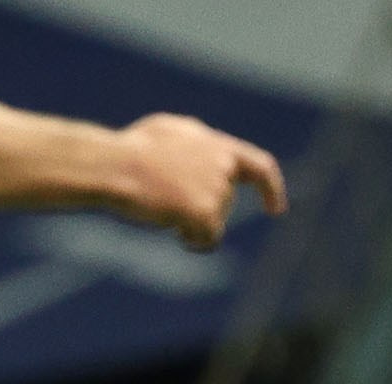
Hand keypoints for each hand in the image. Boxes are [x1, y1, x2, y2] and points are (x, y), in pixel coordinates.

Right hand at [115, 113, 286, 249]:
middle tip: (167, 206)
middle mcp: (223, 164)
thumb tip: (196, 156)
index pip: (259, 166)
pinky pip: (209, 239)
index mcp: (217, 144)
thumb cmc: (129, 151)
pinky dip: (195, 242)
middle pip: (225, 201)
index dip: (271, 189)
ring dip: (192, 224)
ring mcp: (216, 187)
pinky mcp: (205, 210)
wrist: (116, 166)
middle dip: (202, 211)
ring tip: (161, 209)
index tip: (275, 210)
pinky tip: (177, 235)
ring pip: (215, 221)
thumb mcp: (167, 133)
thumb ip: (192, 145)